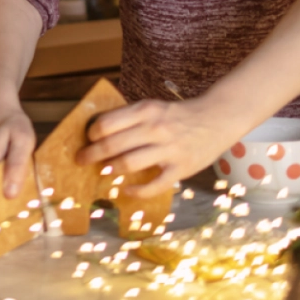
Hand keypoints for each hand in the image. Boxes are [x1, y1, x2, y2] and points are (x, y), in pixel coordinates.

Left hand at [77, 97, 238, 198]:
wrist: (217, 118)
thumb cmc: (178, 115)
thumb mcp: (154, 107)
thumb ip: (130, 118)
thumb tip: (99, 131)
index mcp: (146, 110)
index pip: (107, 123)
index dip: (92, 133)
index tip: (88, 139)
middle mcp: (156, 129)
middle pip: (113, 145)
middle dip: (91, 154)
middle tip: (81, 159)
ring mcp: (169, 150)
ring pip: (129, 163)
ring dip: (110, 169)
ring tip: (103, 171)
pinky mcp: (181, 169)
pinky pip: (154, 185)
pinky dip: (136, 192)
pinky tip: (126, 191)